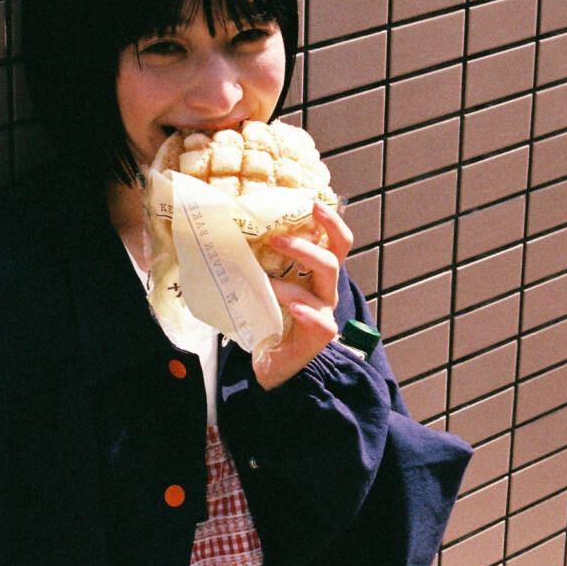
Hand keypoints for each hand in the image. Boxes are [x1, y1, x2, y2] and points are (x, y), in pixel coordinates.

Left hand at [252, 201, 353, 389]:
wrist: (270, 363)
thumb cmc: (268, 318)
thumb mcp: (264, 284)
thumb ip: (260, 262)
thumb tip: (231, 228)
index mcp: (316, 275)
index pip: (335, 242)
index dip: (331, 222)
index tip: (314, 202)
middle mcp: (325, 291)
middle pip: (332, 260)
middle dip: (305, 247)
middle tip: (275, 240)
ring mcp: (324, 314)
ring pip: (323, 288)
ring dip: (294, 279)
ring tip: (267, 281)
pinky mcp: (318, 338)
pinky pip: (322, 323)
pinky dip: (309, 313)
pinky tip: (294, 308)